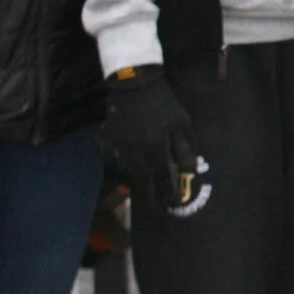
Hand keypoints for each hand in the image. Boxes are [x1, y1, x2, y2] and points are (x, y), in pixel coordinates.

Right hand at [102, 66, 198, 214]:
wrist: (134, 85)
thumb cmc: (163, 105)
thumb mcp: (181, 124)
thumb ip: (185, 150)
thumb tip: (188, 174)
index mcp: (156, 149)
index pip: (162, 182)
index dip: (167, 197)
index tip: (170, 206)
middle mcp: (135, 154)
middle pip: (143, 184)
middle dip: (151, 199)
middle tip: (157, 209)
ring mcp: (117, 150)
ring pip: (127, 175)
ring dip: (136, 183)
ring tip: (144, 189)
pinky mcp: (105, 144)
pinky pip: (112, 164)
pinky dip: (120, 169)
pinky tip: (127, 168)